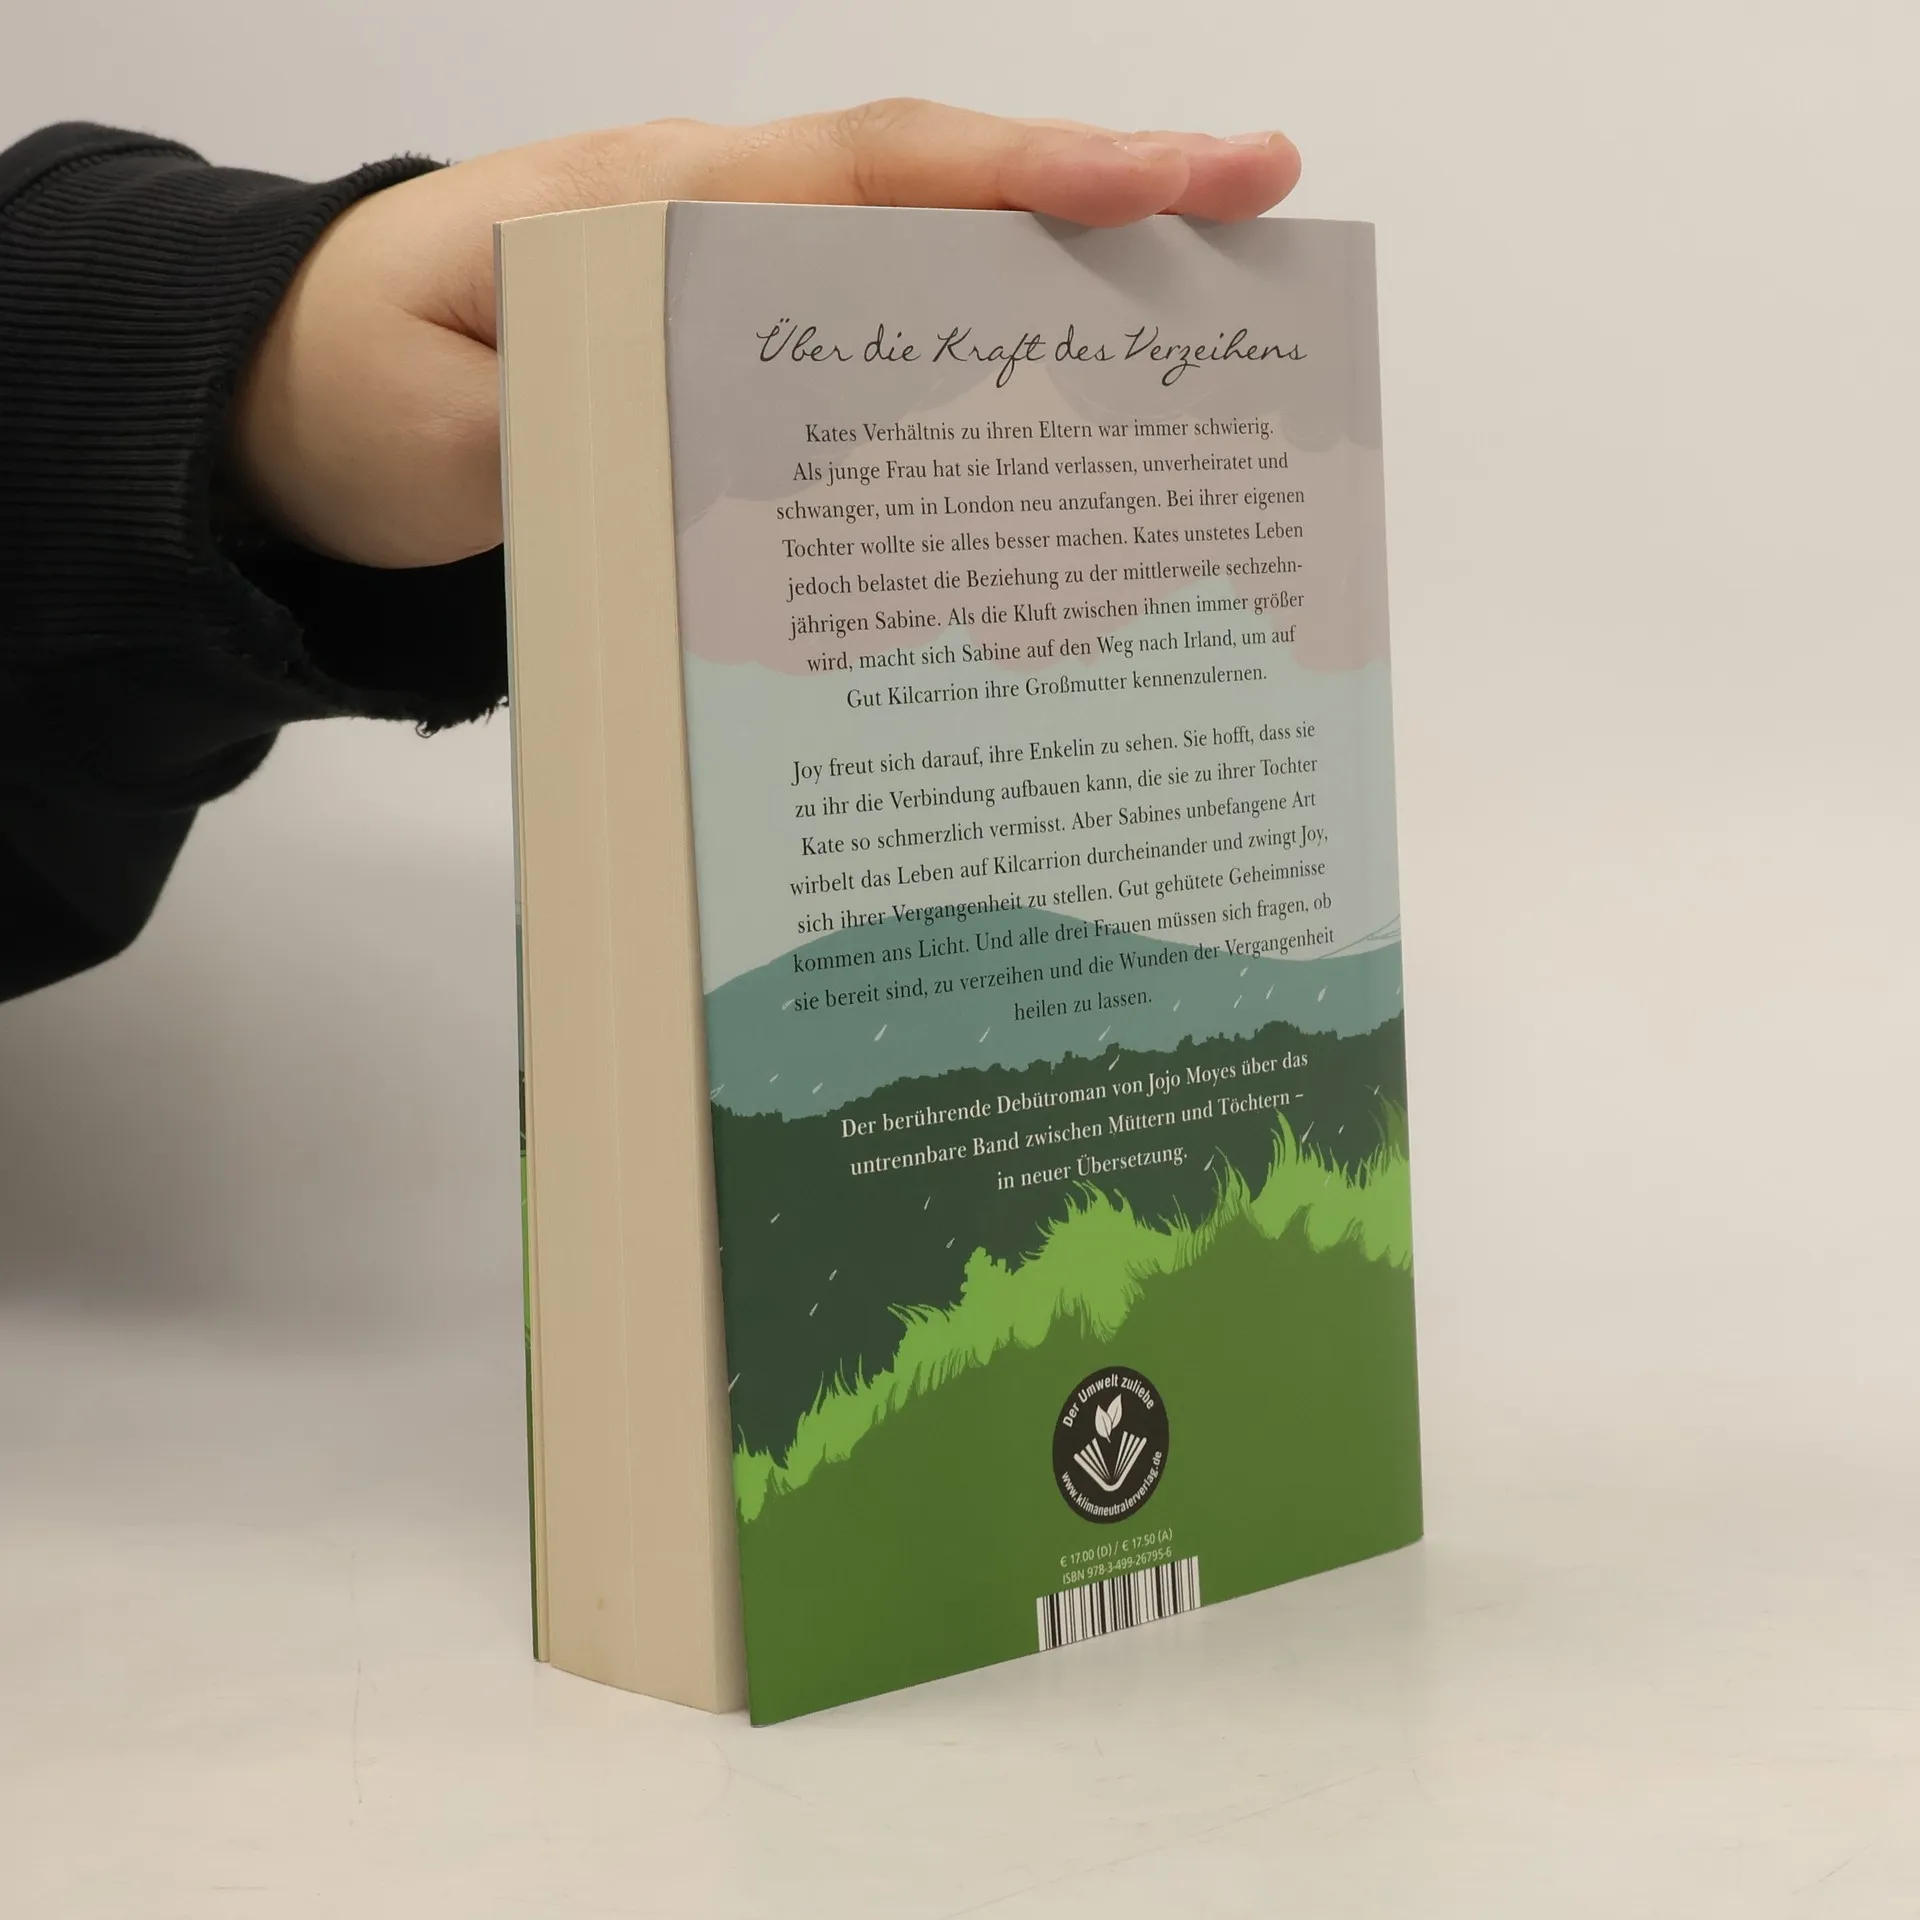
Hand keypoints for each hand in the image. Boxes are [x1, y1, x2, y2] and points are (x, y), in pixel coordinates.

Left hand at [231, 100, 1301, 570]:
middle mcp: (721, 229)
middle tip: (1263, 226)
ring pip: (923, 278)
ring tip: (1205, 340)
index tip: (1175, 183)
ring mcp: (736, 296)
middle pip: (938, 203)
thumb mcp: (433, 426)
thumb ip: (564, 440)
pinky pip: (875, 361)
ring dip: (1059, 295)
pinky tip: (1047, 434)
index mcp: (657, 206)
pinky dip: (969, 380)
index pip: (872, 170)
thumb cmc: (355, 391)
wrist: (295, 407)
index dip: (1026, 176)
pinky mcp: (736, 372)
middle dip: (1102, 207)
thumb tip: (715, 472)